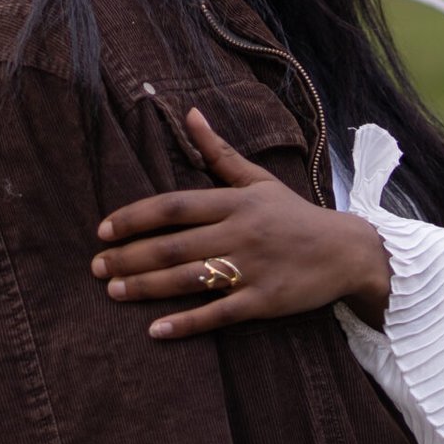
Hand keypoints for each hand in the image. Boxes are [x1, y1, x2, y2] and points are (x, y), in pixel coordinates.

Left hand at [91, 108, 389, 339]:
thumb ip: (220, 153)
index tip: (103, 229)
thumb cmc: (295, 214)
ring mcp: (253, 267)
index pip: (174, 206)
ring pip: (190, 278)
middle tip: (95, 267)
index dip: (135, 217)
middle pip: (174, 244)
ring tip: (113, 292)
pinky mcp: (266, 300)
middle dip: (130, 256)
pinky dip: (187, 323)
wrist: (347, 251)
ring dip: (147, 287)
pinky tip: (155, 330)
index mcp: (235, 201)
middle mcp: (240, 231)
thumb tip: (190, 113)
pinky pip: (219, 313)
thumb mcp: (258, 180)